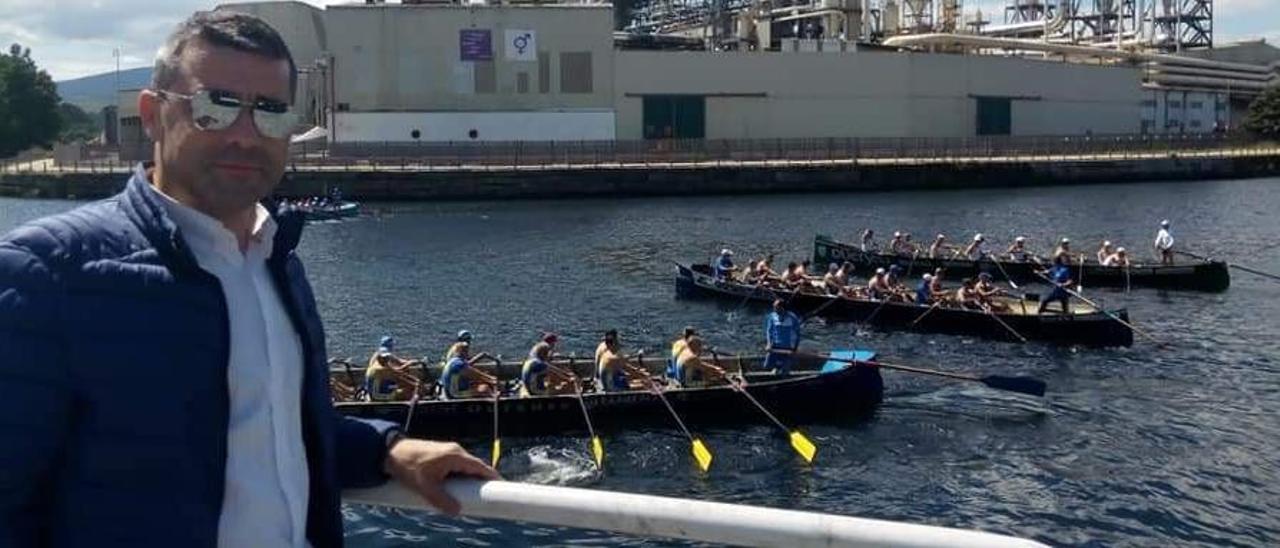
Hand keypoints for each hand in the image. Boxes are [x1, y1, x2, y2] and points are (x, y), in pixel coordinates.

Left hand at [385, 439, 500, 514]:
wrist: (390, 451)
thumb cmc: (408, 466)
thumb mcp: (425, 487)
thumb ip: (442, 500)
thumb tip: (457, 511)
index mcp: (455, 456)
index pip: (481, 467)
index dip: (492, 477)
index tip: (502, 487)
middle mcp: (455, 451)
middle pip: (475, 467)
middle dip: (482, 481)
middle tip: (487, 495)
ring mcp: (449, 452)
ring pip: (466, 467)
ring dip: (470, 479)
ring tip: (472, 494)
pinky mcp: (442, 454)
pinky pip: (458, 466)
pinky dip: (461, 476)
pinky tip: (457, 487)